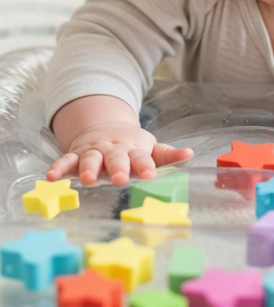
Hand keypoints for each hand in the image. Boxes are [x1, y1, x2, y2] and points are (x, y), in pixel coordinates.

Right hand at [46, 122, 192, 186]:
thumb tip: (190, 154)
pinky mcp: (76, 153)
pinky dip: (58, 168)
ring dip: (88, 168)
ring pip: (90, 159)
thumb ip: (168, 155)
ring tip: (88, 180)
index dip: (146, 165)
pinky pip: (66, 160)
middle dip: (117, 168)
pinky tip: (51, 177)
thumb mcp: (151, 147)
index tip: (150, 175)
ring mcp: (94, 150)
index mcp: (134, 149)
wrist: (104, 126)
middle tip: (119, 178)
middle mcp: (113, 149)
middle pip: (116, 158)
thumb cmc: (131, 144)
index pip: (142, 157)